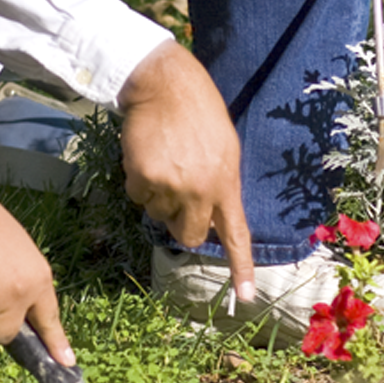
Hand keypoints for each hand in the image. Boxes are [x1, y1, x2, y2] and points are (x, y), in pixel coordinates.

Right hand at [117, 41, 255, 299]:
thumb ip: (220, 184)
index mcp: (226, 183)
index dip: (241, 269)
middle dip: (180, 222)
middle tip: (178, 192)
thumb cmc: (198, 112)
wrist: (164, 84)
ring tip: (164, 159)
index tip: (246, 298)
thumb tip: (210, 217)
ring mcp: (171, 186)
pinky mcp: (143, 178)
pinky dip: (138, 181)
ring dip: (158, 195)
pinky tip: (147, 155)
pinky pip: (137, 196)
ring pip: (157, 215)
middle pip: (188, 236)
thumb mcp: (225, 148)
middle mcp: (201, 191)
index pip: (236, 235)